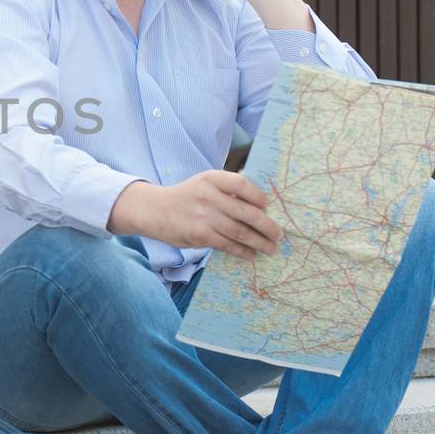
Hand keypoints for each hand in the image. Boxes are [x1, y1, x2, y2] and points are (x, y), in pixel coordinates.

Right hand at [109, 171, 282, 260]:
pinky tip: (252, 254)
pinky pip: (228, 245)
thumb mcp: (204, 183)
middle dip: (268, 226)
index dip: (259, 197)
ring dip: (260, 242)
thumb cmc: (187, 196)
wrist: (155, 210)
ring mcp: (204, 217)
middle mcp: (208, 196)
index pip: (242, 185)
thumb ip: (228, 189)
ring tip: (271, 248)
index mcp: (211, 178)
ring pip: (241, 232)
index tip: (267, 207)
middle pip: (247, 213)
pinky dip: (243, 251)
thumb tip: (261, 204)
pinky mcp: (200, 236)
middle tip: (279, 235)